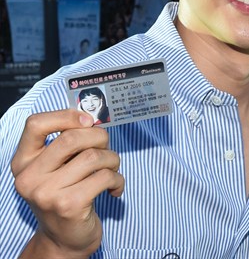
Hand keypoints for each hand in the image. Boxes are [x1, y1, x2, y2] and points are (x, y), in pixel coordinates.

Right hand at [11, 109, 124, 257]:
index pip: (36, 124)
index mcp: (24, 162)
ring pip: (93, 156)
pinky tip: (114, 188)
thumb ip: (68, 145)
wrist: (64, 239)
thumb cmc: (66, 195)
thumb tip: (93, 118)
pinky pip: (105, 177)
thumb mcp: (57, 169)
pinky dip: (118, 179)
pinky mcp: (69, 205)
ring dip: (112, 160)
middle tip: (106, 149)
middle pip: (72, 137)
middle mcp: (30, 177)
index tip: (88, 121)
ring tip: (112, 170)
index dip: (67, 116)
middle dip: (100, 138)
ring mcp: (47, 193)